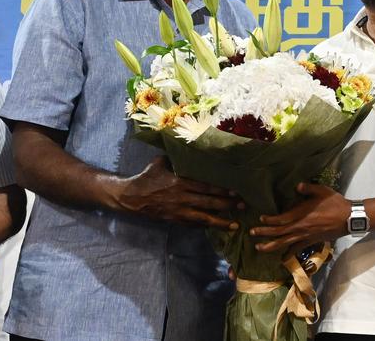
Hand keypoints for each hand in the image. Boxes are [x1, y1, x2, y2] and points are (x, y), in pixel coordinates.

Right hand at [116, 156, 241, 228]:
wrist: (131, 197)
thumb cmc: (147, 176)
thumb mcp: (161, 162)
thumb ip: (176, 158)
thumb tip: (189, 146)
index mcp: (180, 183)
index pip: (206, 187)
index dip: (222, 191)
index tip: (237, 192)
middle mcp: (181, 198)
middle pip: (209, 203)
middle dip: (227, 205)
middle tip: (243, 207)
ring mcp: (178, 212)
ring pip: (203, 219)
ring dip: (220, 222)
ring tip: (235, 225)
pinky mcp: (174, 220)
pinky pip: (193, 225)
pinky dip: (205, 226)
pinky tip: (217, 228)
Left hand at [251, 183, 349, 253]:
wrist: (348, 218)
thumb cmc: (335, 203)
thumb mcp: (322, 191)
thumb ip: (308, 188)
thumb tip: (296, 186)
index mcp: (302, 214)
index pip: (281, 219)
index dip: (269, 220)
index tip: (260, 218)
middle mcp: (301, 227)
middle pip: (279, 232)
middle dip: (264, 233)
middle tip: (251, 233)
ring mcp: (305, 236)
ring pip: (285, 243)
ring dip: (271, 246)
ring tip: (259, 248)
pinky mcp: (311, 242)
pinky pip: (297, 249)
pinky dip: (288, 254)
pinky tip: (282, 258)